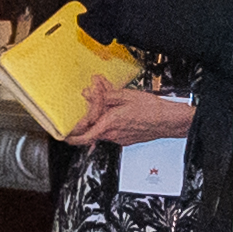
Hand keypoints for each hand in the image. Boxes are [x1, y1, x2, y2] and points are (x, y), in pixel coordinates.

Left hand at [65, 86, 193, 145]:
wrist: (168, 120)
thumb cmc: (151, 109)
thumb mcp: (125, 95)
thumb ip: (104, 95)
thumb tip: (89, 92)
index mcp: (109, 123)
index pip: (84, 136)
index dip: (72, 137)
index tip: (64, 134)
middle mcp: (112, 134)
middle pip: (92, 131)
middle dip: (89, 119)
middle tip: (91, 105)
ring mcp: (120, 138)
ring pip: (103, 130)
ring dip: (101, 119)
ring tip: (109, 105)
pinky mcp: (127, 139)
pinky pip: (113, 132)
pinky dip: (111, 122)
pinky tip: (119, 112)